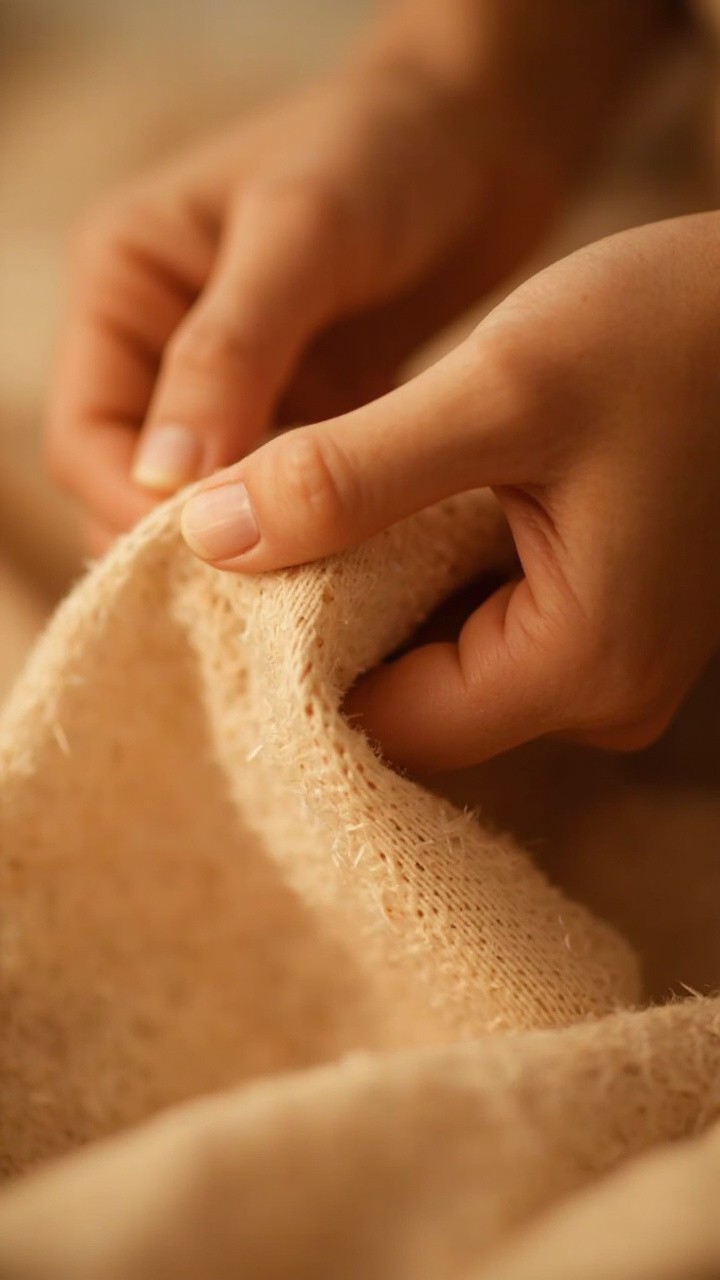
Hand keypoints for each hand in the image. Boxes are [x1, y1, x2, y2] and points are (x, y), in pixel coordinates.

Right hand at [45, 59, 563, 547]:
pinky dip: (303, 528)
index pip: (87, 437)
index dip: (135, 508)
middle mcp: (162, 344)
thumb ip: (227, 352)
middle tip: (262, 598)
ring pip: (210, 501)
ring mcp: (235, 386)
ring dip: (251, 544)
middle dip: (189, 543)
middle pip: (135, 485)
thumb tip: (163, 481)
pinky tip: (346, 560)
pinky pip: (280, 492)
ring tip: (308, 591)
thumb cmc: (384, 151)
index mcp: (122, 287)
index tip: (215, 556)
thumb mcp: (299, 234)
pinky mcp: (300, 412)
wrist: (484, 135)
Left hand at [180, 214, 719, 771]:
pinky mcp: (604, 616)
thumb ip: (348, 475)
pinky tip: (393, 508)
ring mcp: (608, 661)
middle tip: (257, 532)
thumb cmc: (671, 333)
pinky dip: (422, 575)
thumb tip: (207, 537)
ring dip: (370, 595)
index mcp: (581, 668)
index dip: (289, 657)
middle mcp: (600, 695)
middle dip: (325, 625)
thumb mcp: (498, 393)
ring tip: (317, 511)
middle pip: (412, 701)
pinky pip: (483, 626)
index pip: (386, 722)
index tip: (227, 576)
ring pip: (442, 662)